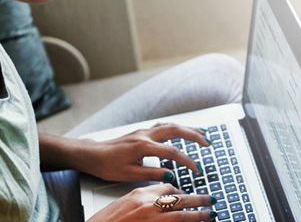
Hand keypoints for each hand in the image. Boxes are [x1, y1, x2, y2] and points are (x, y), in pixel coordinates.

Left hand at [71, 123, 209, 181]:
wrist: (92, 155)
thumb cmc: (107, 165)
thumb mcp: (129, 175)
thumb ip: (152, 174)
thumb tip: (171, 176)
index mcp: (143, 146)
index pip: (172, 153)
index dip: (187, 162)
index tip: (196, 169)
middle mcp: (145, 135)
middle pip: (176, 130)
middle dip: (194, 135)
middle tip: (208, 142)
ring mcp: (143, 132)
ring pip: (170, 125)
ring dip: (187, 128)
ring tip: (202, 134)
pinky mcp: (141, 133)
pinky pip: (163, 126)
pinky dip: (176, 128)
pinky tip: (182, 131)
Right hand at [87, 184, 216, 221]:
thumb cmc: (108, 220)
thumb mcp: (127, 201)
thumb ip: (146, 196)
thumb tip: (167, 194)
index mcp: (141, 194)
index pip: (168, 188)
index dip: (182, 193)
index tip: (189, 196)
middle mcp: (148, 206)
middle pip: (181, 200)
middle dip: (199, 200)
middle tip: (211, 200)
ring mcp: (152, 220)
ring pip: (182, 216)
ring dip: (199, 215)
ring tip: (210, 214)